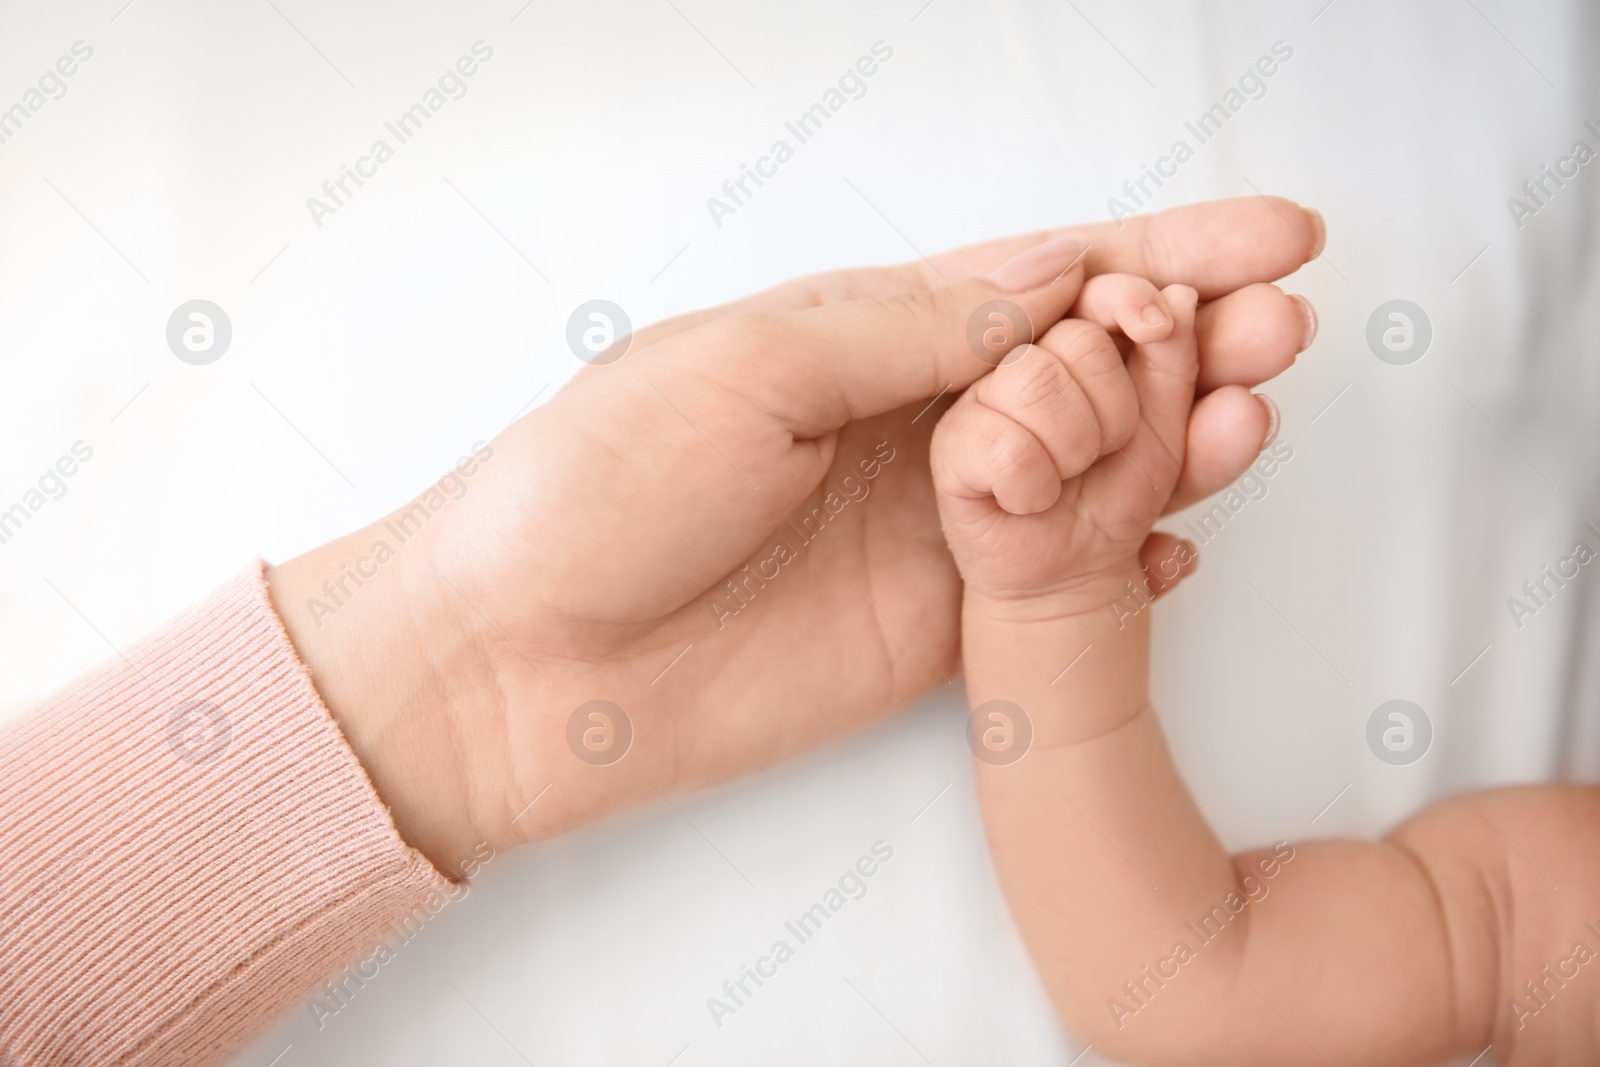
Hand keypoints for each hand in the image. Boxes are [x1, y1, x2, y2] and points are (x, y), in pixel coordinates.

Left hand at [268, 198, 1320, 871]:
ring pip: (1092, 470)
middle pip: (1089, 367)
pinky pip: (1058, 581)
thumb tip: (1048, 280)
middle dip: (1196, 340)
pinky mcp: (932, 629)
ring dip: (1183, 440)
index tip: (1267, 241)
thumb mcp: (746, 367)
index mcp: (862, 332)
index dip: (1159, 253)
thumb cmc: (594, 491)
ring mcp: (930, 528)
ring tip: (1255, 416)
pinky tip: (1189, 540)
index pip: (1039, 276)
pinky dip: (1131, 558)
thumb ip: (905, 331)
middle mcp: (910, 421)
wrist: (517, 666)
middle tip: (1285, 331)